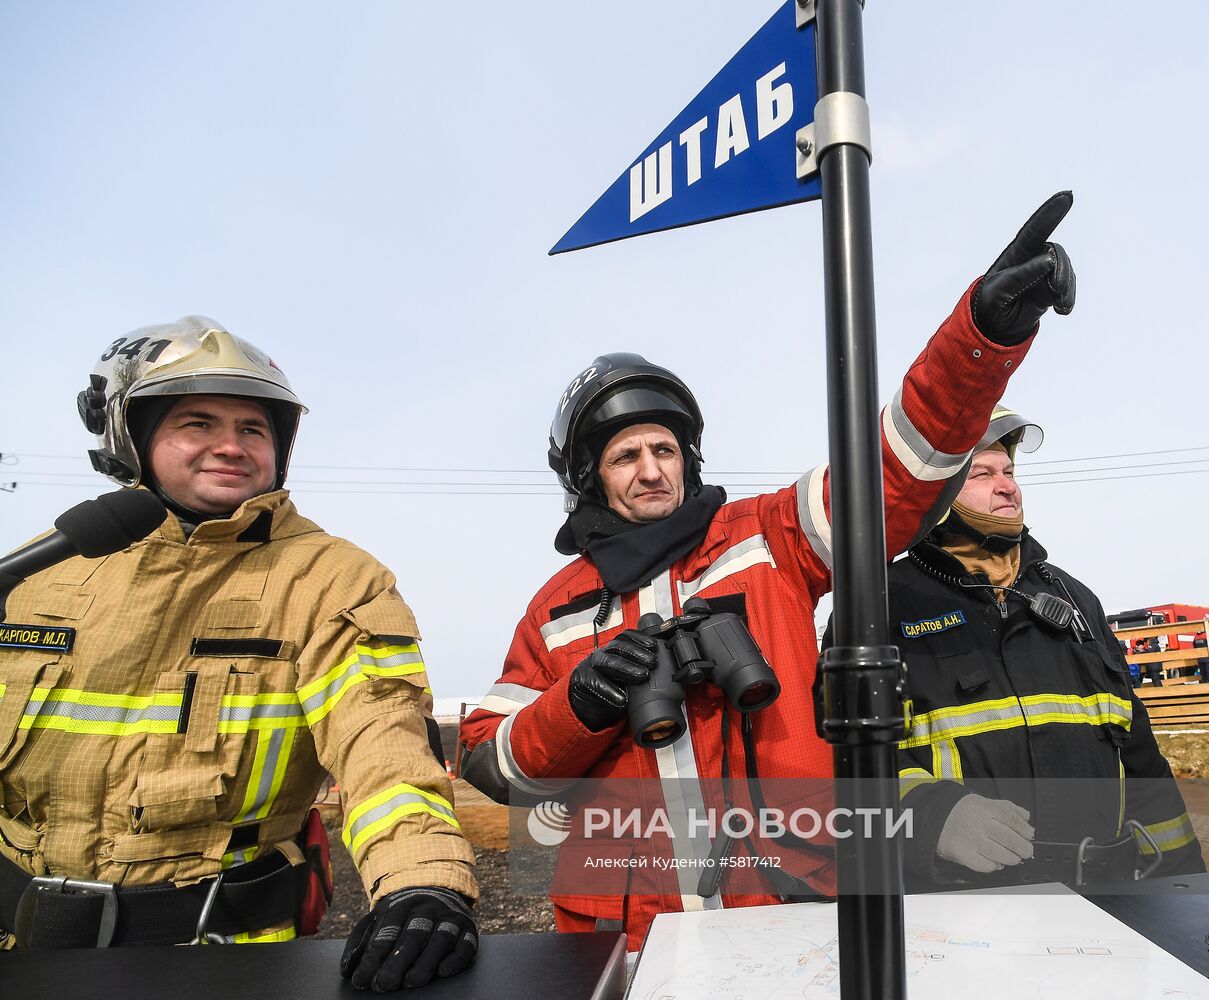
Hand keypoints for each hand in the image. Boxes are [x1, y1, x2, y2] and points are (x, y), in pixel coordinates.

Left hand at [340, 886, 477, 991]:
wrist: (438, 892)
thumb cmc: (401, 917)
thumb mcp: (378, 920)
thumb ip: (360, 942)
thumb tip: (348, 969)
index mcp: (402, 904)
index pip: (387, 930)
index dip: (374, 956)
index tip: (362, 979)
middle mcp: (428, 908)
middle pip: (414, 934)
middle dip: (398, 961)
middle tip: (384, 984)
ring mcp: (450, 917)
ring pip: (441, 937)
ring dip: (426, 960)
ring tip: (412, 981)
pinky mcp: (469, 929)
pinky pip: (466, 943)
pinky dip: (456, 958)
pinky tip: (443, 971)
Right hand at [568, 629, 657, 730]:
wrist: (586, 709)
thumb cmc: (610, 691)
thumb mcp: (625, 678)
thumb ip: (638, 670)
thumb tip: (662, 671)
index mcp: (611, 651)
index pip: (625, 637)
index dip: (639, 639)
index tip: (653, 645)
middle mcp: (601, 655)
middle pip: (617, 647)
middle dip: (637, 653)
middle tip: (652, 661)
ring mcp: (589, 666)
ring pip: (607, 662)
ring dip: (627, 668)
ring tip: (642, 675)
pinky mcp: (581, 680)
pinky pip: (596, 683)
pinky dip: (610, 690)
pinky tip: (622, 698)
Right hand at [936, 794, 1034, 872]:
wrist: (934, 819)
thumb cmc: (962, 812)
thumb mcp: (983, 802)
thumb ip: (1006, 807)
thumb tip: (1026, 817)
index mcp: (985, 808)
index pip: (1013, 820)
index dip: (1025, 830)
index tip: (1029, 834)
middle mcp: (979, 824)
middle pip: (1011, 840)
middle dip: (1024, 848)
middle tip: (1025, 850)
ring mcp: (972, 841)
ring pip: (1003, 856)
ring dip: (1012, 859)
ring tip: (1011, 856)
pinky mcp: (964, 855)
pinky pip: (987, 866)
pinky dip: (994, 865)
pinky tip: (994, 860)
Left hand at [972, 191, 1075, 344]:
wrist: (995, 326)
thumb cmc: (990, 303)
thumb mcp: (999, 291)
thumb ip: (1022, 274)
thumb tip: (1048, 260)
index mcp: (1016, 254)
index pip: (1034, 230)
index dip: (1050, 212)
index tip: (1067, 196)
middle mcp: (1032, 258)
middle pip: (1056, 254)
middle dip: (1061, 271)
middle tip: (1055, 290)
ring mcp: (1044, 272)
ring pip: (1065, 271)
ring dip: (1065, 288)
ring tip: (1057, 305)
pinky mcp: (1052, 287)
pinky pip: (1067, 288)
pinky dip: (1067, 298)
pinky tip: (1061, 309)